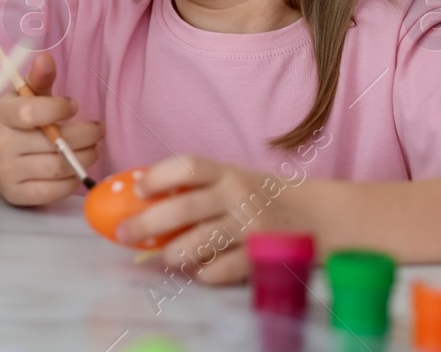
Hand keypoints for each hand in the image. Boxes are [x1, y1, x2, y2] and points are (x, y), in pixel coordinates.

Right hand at [0, 52, 101, 205]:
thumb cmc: (15, 120)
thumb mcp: (24, 96)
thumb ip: (39, 78)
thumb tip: (46, 57)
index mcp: (3, 115)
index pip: (32, 112)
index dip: (58, 108)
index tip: (74, 105)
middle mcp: (1, 144)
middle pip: (54, 143)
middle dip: (86, 136)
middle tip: (98, 130)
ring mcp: (7, 172)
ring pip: (59, 167)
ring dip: (86, 157)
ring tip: (93, 148)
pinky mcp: (16, 195)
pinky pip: (54, 192)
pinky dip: (73, 181)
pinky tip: (78, 168)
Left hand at [119, 155, 313, 284]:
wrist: (315, 215)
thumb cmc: (259, 196)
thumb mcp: (231, 179)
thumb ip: (196, 186)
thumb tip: (140, 195)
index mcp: (226, 173)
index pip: (187, 167)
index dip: (157, 176)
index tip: (137, 190)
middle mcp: (237, 196)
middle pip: (184, 208)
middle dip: (147, 223)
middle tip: (125, 233)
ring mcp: (251, 226)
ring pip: (201, 242)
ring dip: (174, 253)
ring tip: (165, 257)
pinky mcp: (262, 255)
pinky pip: (225, 269)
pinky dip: (206, 273)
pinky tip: (199, 272)